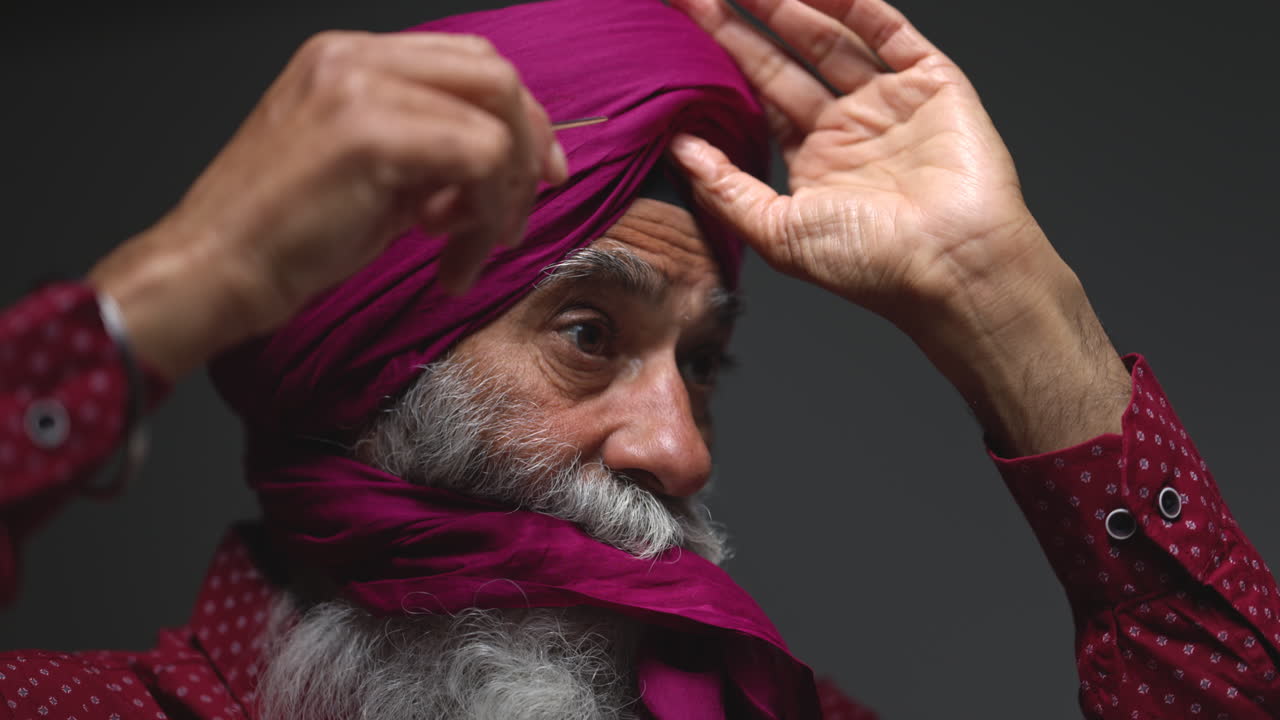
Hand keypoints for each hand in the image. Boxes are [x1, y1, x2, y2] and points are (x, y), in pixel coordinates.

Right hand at [89, 30, 566, 379]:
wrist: (212, 269)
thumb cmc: (282, 236)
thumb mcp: (366, 175)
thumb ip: (427, 154)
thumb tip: (497, 166)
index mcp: (349, 59)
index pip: (468, 62)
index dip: (518, 117)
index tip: (537, 173)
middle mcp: (354, 58)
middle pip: (494, 76)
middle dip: (529, 146)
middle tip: (521, 212)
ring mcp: (358, 88)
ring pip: (494, 119)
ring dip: (504, 192)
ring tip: (475, 246)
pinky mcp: (368, 133)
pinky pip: (479, 157)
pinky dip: (485, 212)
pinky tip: (451, 253)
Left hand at [670, 0, 1130, 454]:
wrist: (952, 267)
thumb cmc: (871, 265)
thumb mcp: (778, 233)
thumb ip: (725, 188)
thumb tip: (678, 148)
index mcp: (815, 163)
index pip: (759, 96)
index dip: (721, 62)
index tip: (679, 28)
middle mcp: (850, 127)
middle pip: (785, 60)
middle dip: (740, 22)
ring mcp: (891, 102)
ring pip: (830, 38)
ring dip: (788, 6)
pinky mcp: (933, 83)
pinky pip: (888, 30)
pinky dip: (853, 4)